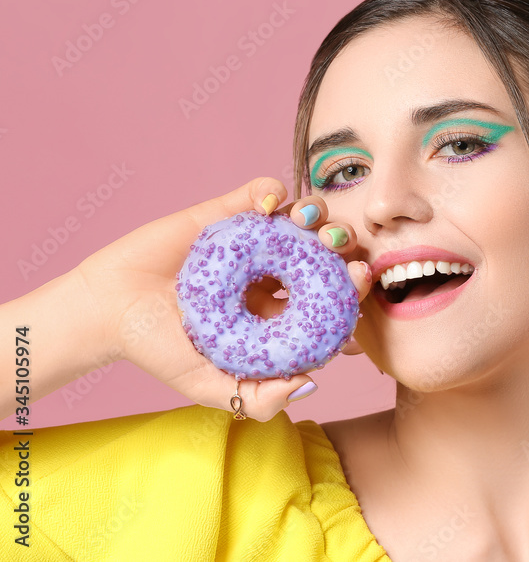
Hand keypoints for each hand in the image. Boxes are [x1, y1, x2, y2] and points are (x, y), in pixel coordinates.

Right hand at [74, 178, 372, 421]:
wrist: (108, 312)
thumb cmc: (159, 351)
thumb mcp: (210, 386)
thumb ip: (258, 397)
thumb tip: (311, 383)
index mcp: (276, 312)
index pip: (327, 298)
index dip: (349, 289)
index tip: (360, 283)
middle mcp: (270, 274)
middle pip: (323, 254)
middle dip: (343, 249)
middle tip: (346, 252)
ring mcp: (250, 242)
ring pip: (301, 219)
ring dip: (318, 216)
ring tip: (315, 225)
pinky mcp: (225, 214)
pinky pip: (259, 193)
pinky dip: (273, 191)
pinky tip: (273, 205)